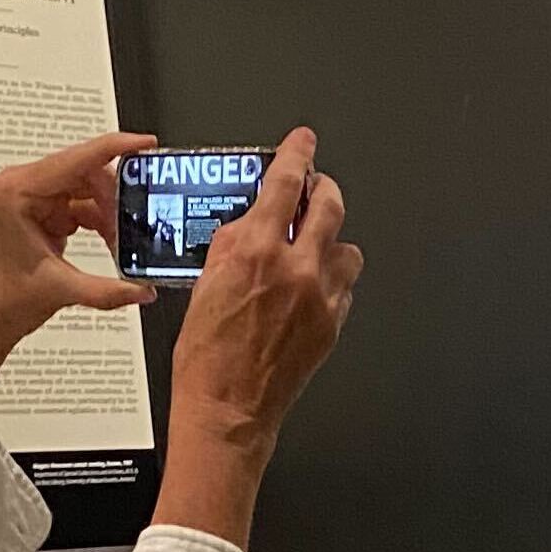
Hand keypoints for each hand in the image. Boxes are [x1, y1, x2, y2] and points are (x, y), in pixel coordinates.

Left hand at [0, 131, 161, 414]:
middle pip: (86, 171)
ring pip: (88, 189)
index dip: (116, 148)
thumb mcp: (61, 291)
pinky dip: (102, 222)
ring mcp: (35, 197)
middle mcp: (24, 186)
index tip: (146, 145)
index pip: (77, 159)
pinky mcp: (44, 211)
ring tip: (128, 237)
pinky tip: (115, 242)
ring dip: (111, 212)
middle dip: (118, 194)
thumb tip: (144, 290)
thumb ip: (108, 291)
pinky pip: (83, 205)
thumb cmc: (3, 298)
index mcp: (19, 191)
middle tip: (145, 212)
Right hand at [152, 129, 360, 544]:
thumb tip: (247, 224)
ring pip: (347, 246)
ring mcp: (321, 297)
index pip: (285, 183)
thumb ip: (231, 244)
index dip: (297, 154)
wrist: (228, 409)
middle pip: (329, 205)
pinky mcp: (333, 322)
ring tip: (311, 247)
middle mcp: (297, 269)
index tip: (303, 142)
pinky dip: (331, 277)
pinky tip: (311, 287)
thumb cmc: (207, 358)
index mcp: (256, 252)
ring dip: (330, 239)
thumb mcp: (203, 285)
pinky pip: (345, 284)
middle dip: (321, 189)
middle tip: (311, 189)